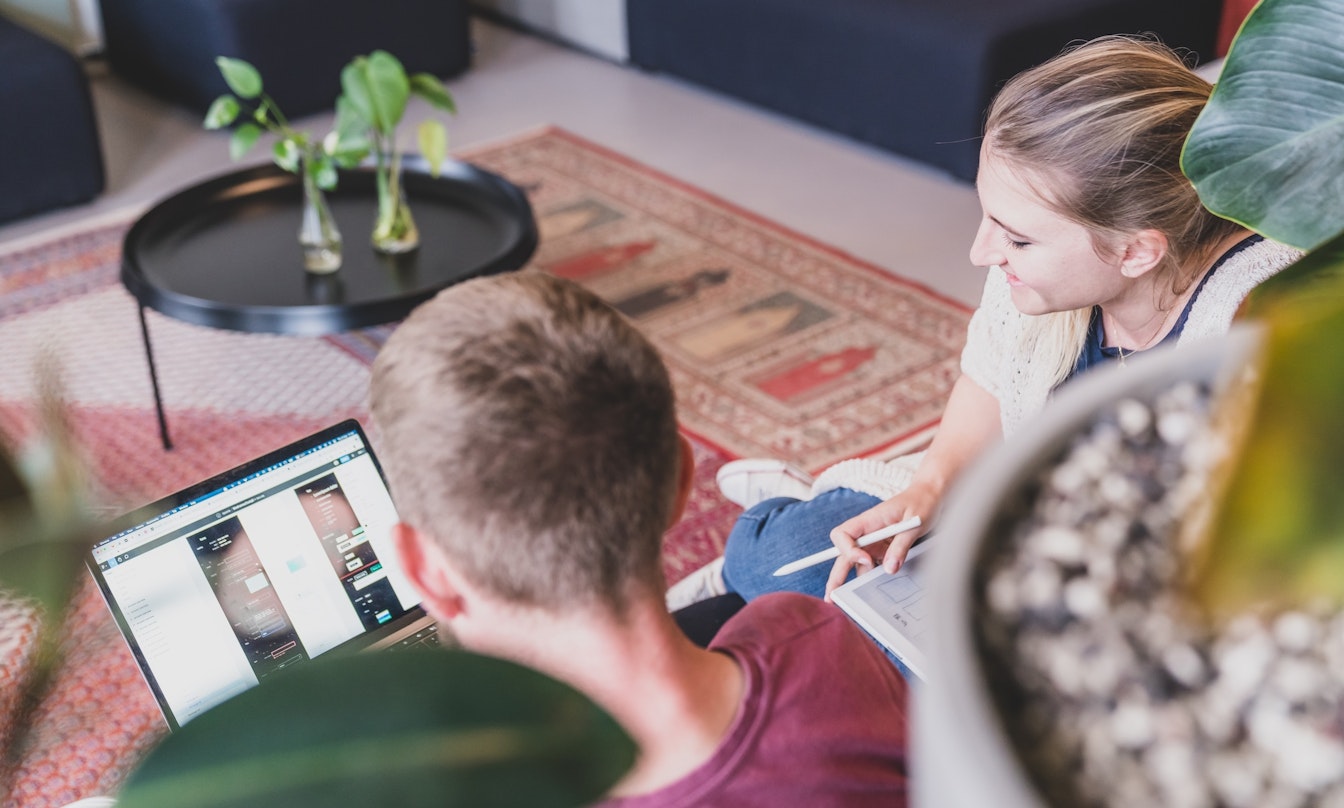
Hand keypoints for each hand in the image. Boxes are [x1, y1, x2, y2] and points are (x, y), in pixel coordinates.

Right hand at [824, 483, 937, 599]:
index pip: (843, 535)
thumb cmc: (922, 502)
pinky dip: (873, 577)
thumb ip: (901, 546)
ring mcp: (874, 541)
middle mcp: (867, 532)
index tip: (866, 560)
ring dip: (856, 580)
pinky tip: (878, 589)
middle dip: (837, 575)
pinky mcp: (882, 548)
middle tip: (831, 596)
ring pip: (857, 563)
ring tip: (860, 599)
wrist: (931, 495)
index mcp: (869, 520)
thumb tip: (889, 569)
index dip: (848, 550)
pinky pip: (873, 565)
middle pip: (844, 554)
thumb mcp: (914, 523)